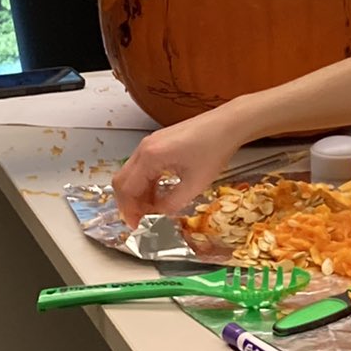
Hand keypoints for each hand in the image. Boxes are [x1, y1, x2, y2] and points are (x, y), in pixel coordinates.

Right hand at [112, 111, 244, 227]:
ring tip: (152, 210)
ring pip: (132, 173)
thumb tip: (158, 214)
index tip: (136, 226)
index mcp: (150, 157)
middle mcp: (144, 148)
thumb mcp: (194, 185)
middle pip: (123, 180)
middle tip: (140, 220)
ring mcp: (150, 143)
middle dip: (129, 203)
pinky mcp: (158, 142)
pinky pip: (143, 166)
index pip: (127, 189)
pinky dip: (146, 182)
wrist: (227, 124)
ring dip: (138, 193)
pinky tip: (158, 193)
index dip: (129, 210)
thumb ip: (171, 204)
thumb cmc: (213, 150)